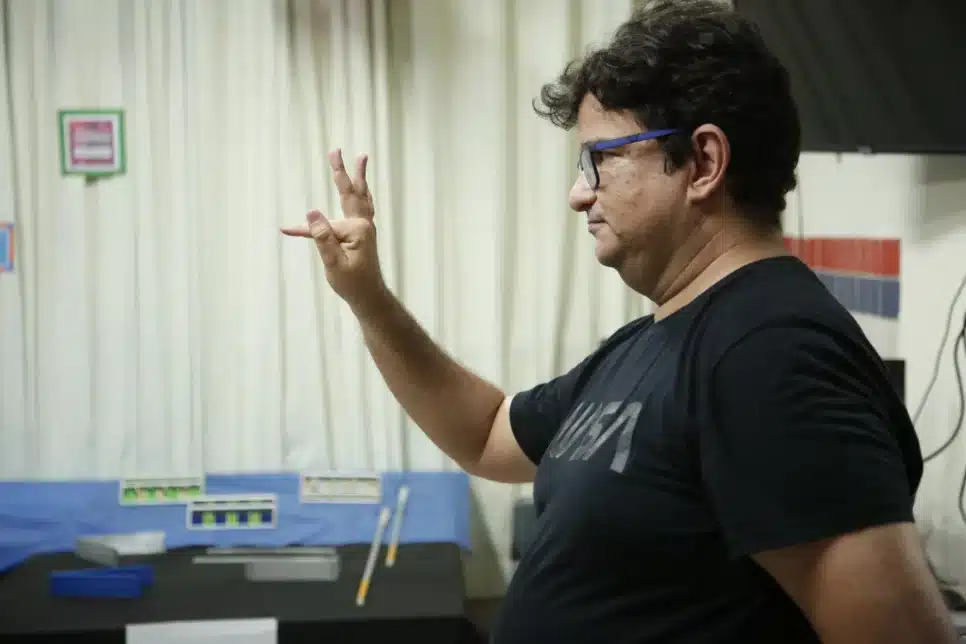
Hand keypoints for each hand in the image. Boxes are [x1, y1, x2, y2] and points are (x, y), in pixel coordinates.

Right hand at [281, 149, 387, 310]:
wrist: (369, 296)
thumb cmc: (351, 283)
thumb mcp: (333, 263)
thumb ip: (322, 237)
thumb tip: (311, 212)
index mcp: (357, 230)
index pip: (324, 225)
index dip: (305, 229)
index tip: (286, 229)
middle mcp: (364, 224)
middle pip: (349, 192)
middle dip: (341, 171)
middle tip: (335, 150)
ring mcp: (366, 227)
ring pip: (360, 196)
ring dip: (358, 176)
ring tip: (361, 157)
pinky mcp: (365, 232)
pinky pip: (364, 206)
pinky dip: (362, 194)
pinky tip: (362, 188)